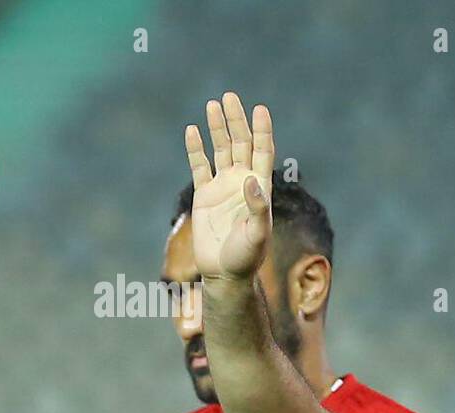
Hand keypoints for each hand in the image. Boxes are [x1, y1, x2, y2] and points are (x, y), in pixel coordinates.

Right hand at [184, 91, 274, 279]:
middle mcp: (242, 183)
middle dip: (237, 121)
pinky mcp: (204, 196)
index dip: (262, 131)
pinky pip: (199, 166)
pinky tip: (192, 130)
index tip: (260, 109)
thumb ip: (257, 209)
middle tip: (230, 96)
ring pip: (220, 150)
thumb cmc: (246, 258)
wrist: (224, 274)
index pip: (262, 152)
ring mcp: (223, 188)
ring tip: (214, 104)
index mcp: (259, 189)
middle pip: (240, 144)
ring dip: (218, 128)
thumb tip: (251, 182)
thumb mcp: (257, 235)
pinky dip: (195, 149)